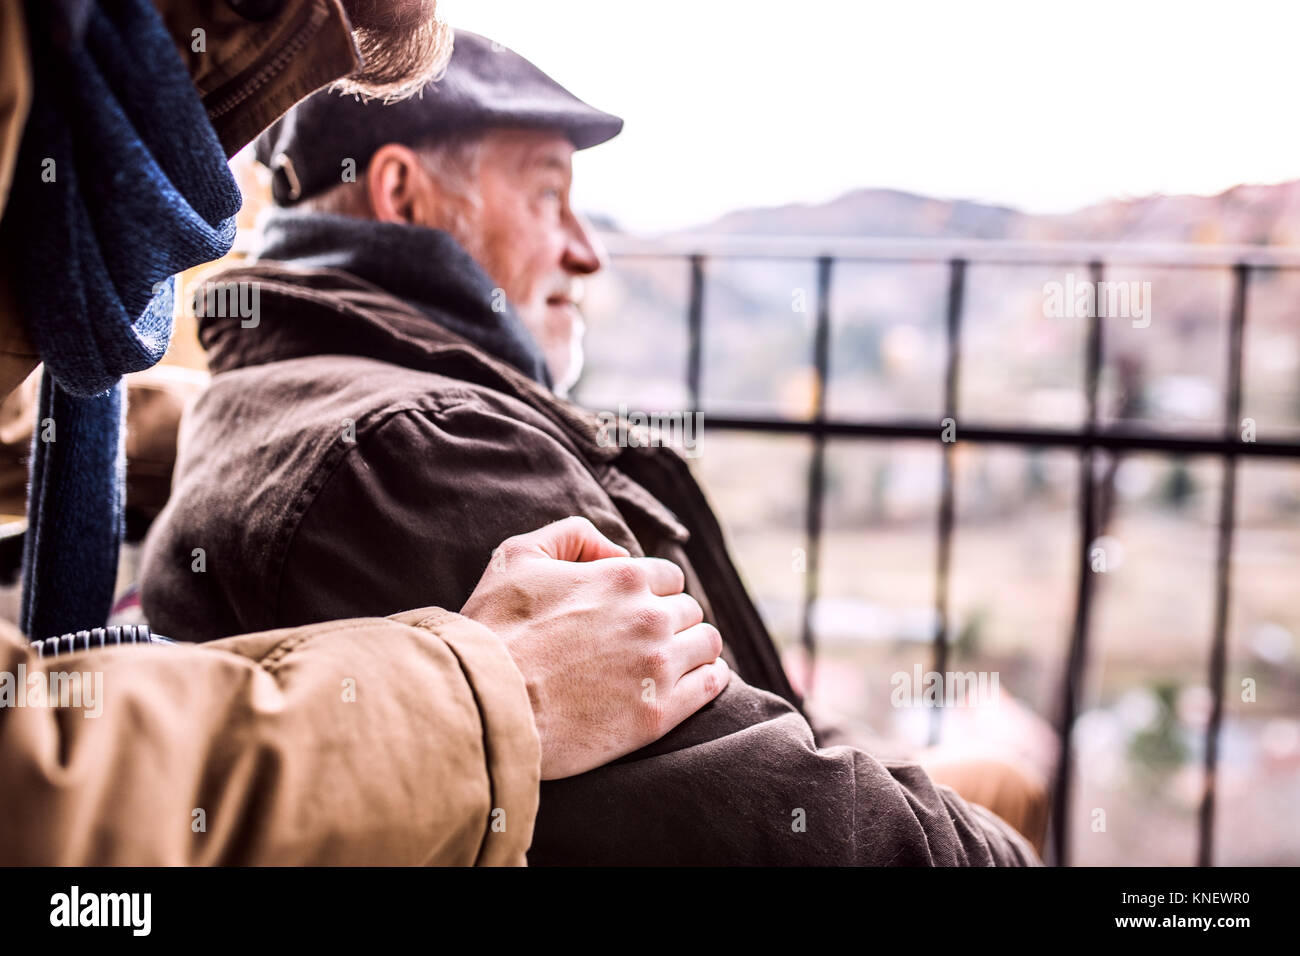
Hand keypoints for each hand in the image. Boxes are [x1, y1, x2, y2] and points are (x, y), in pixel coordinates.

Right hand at [461, 516, 728, 779]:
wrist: (486, 705)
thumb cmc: (495, 630)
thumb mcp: (518, 556)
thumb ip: (573, 536)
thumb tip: (616, 552)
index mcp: (624, 577)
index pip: (668, 576)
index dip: (650, 591)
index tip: (632, 610)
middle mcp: (650, 617)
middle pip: (688, 610)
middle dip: (669, 620)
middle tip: (640, 640)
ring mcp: (658, 667)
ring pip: (707, 644)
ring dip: (692, 647)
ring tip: (667, 661)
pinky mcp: (658, 715)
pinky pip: (711, 685)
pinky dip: (707, 679)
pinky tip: (689, 683)